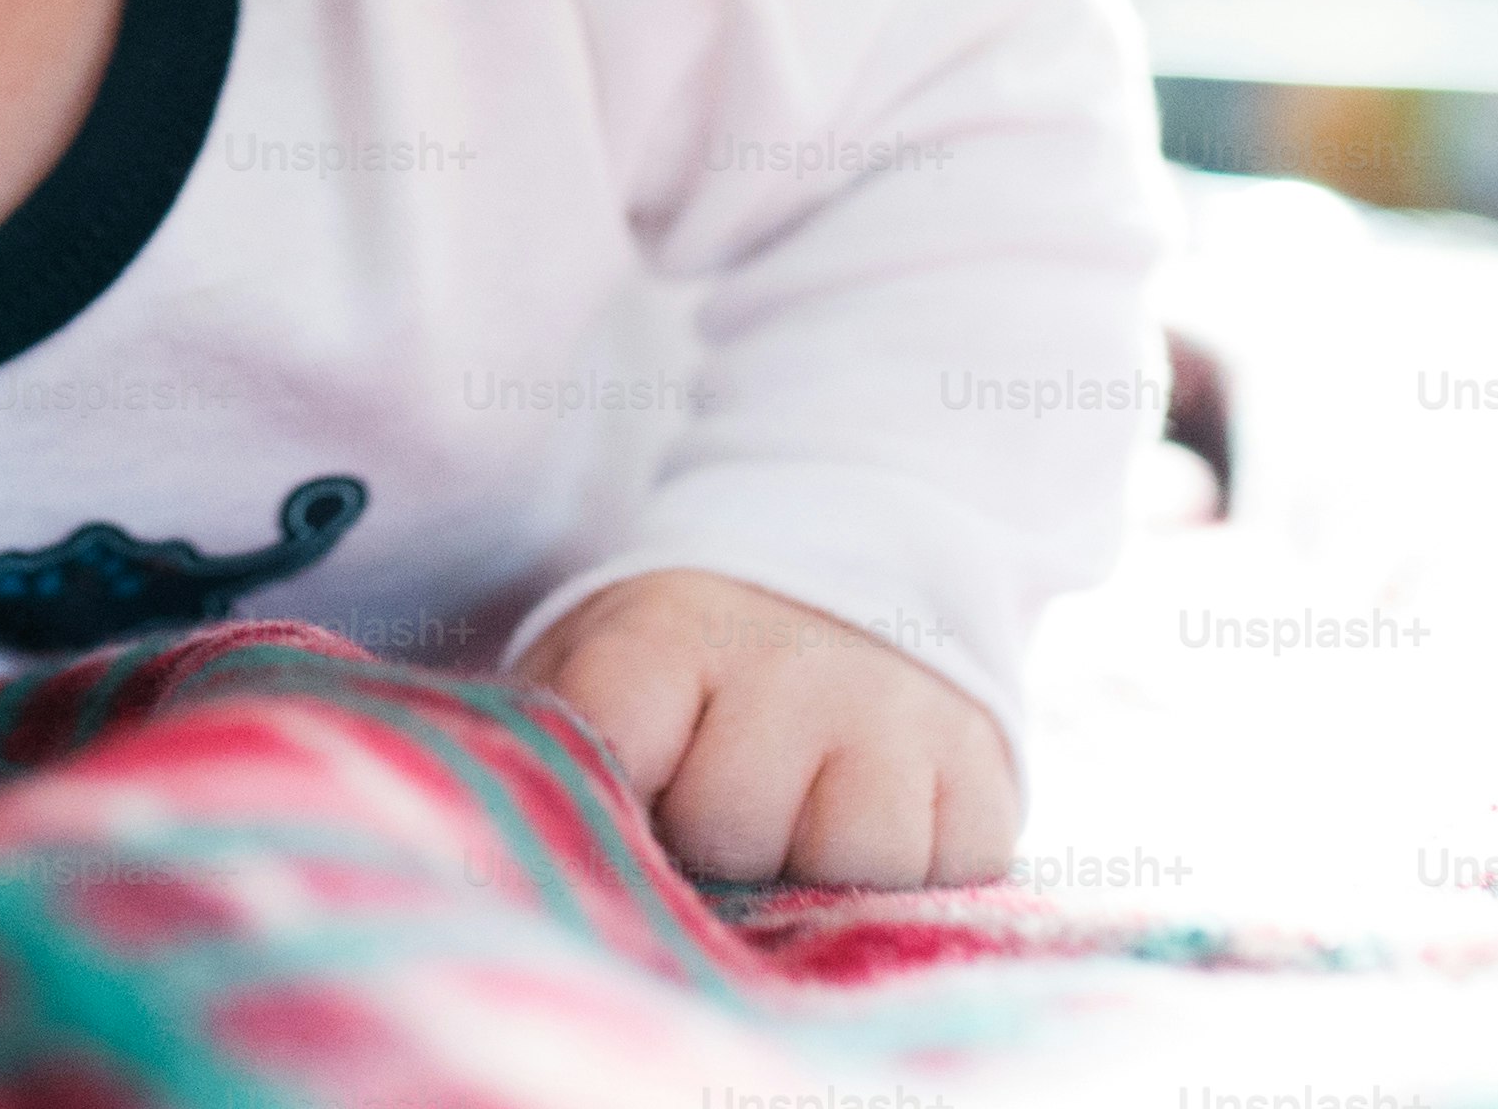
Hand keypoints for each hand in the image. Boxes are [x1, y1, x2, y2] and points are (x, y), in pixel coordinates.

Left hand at [516, 567, 1014, 887]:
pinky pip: (947, 879)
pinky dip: (908, 891)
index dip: (607, 803)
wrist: (838, 607)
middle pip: (729, 825)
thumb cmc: (684, 677)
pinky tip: (869, 845)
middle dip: (709, 848)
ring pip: (847, 860)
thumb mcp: (594, 669)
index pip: (611, 738)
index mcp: (670, 632)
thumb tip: (511, 844)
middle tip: (711, 816)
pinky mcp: (985, 776)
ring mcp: (900, 715)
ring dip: (813, 874)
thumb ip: (546, 738)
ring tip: (794, 830)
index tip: (617, 810)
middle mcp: (795, 663)